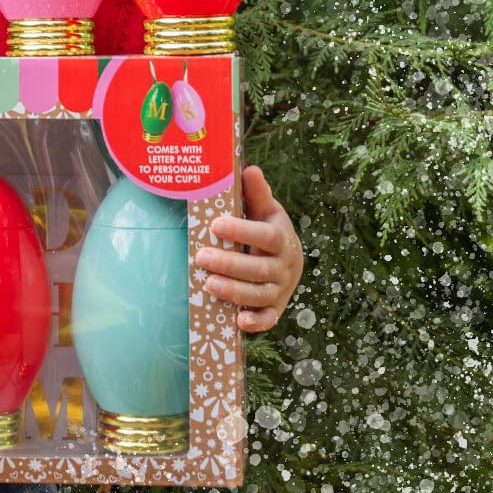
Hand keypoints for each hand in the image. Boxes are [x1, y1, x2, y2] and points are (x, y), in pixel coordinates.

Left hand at [195, 165, 303, 333]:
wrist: (290, 260)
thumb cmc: (269, 230)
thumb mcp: (266, 210)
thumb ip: (257, 193)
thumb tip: (249, 169)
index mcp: (281, 238)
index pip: (265, 235)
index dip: (242, 231)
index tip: (216, 225)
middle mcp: (285, 266)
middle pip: (260, 268)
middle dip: (230, 264)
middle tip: (201, 257)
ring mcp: (281, 289)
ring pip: (261, 294)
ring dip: (236, 292)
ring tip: (209, 285)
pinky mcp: (276, 308)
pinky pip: (269, 319)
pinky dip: (256, 323)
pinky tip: (238, 322)